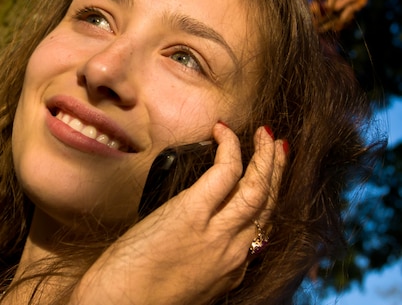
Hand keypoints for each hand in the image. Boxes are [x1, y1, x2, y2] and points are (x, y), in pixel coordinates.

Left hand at [70, 123, 285, 304]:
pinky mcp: (191, 214)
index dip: (269, 199)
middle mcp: (234, 252)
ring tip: (266, 134)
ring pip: (256, 189)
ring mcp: (216, 233)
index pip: (262, 228)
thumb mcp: (190, 286)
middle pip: (267, 204)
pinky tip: (225, 133)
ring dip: (266, 158)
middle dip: (277, 172)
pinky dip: (230, 149)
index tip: (269, 180)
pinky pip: (224, 174)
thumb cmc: (142, 297)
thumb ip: (206, 263)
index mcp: (232, 269)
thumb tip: (202, 242)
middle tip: (279, 146)